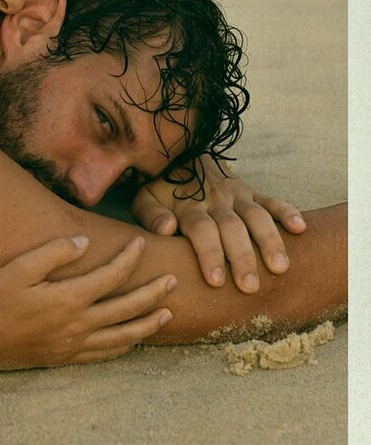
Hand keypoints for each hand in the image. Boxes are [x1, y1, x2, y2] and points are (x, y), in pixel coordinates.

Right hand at [0, 235, 174, 368]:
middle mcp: (78, 324)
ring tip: (166, 313)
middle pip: (127, 307)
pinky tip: (132, 340)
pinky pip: (104, 354)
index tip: (141, 244)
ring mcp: (74, 344)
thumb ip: (54, 252)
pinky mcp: (66, 358)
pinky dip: (124, 346)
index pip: (111, 276)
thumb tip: (85, 242)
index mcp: (69, 298)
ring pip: (122, 336)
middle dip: (153, 292)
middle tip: (173, 280)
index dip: (130, 258)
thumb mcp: (18, 268)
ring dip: (147, 323)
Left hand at [131, 157, 306, 292]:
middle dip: (242, 257)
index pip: (201, 230)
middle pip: (232, 228)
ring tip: (280, 267)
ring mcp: (237, 195)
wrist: (181, 158)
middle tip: (250, 286)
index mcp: (189, 205)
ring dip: (269, 241)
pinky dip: (287, 212)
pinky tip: (299, 228)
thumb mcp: (145, 199)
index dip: (209, 254)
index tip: (216, 280)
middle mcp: (216, 200)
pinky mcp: (252, 192)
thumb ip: (151, 215)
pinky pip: (272, 201)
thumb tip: (166, 229)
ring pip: (256, 217)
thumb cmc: (161, 190)